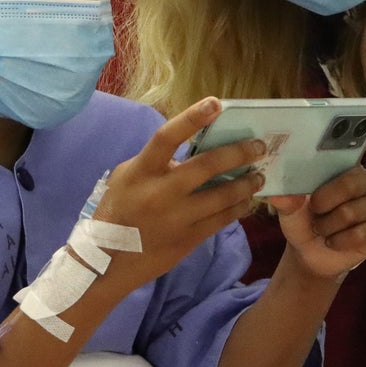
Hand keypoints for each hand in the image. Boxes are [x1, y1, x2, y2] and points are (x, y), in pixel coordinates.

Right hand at [93, 98, 265, 287]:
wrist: (105, 263)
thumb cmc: (116, 211)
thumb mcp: (127, 177)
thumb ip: (157, 162)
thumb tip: (192, 147)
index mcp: (142, 171)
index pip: (167, 137)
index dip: (191, 118)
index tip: (216, 103)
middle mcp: (160, 193)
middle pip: (206, 166)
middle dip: (238, 153)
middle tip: (259, 145)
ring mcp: (176, 218)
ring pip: (221, 197)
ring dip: (245, 184)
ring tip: (260, 175)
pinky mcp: (187, 240)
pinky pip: (220, 221)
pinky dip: (238, 209)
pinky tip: (247, 201)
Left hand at [270, 94, 365, 280]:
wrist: (311, 253)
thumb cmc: (302, 218)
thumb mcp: (287, 207)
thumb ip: (285, 199)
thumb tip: (285, 195)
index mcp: (341, 164)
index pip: (362, 137)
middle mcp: (362, 179)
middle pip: (348, 182)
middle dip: (323, 201)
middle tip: (313, 209)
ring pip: (349, 213)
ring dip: (326, 226)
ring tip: (321, 227)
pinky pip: (358, 234)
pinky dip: (337, 241)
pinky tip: (333, 240)